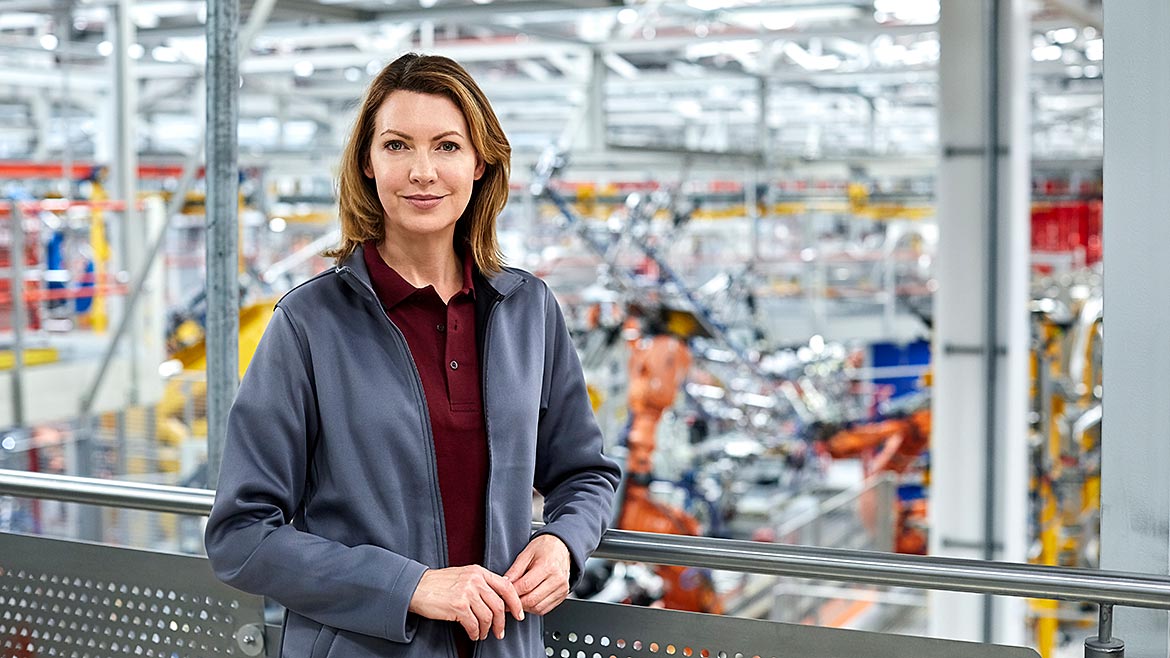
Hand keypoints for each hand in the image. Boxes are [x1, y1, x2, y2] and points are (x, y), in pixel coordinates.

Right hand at [408, 565, 523, 640]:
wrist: (417, 587)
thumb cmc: (439, 583)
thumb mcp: (464, 575)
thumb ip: (481, 582)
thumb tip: (499, 596)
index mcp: (479, 572)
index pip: (507, 586)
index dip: (516, 602)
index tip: (518, 614)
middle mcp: (475, 580)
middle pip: (499, 605)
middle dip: (502, 622)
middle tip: (500, 632)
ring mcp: (467, 592)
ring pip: (488, 617)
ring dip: (487, 630)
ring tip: (482, 634)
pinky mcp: (458, 606)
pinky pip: (474, 624)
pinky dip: (475, 633)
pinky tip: (473, 634)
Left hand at [504, 534, 571, 615]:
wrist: (562, 548)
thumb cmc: (544, 548)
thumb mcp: (526, 554)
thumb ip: (515, 570)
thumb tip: (504, 584)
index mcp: (548, 566)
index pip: (526, 586)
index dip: (512, 593)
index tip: (503, 594)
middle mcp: (557, 579)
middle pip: (532, 600)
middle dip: (516, 603)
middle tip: (507, 600)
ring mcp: (562, 589)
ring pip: (538, 608)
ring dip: (524, 607)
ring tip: (517, 600)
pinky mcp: (562, 596)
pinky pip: (545, 609)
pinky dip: (533, 608)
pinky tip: (528, 600)